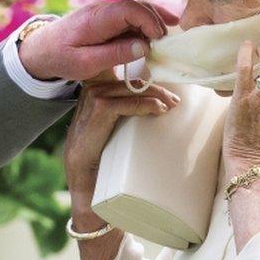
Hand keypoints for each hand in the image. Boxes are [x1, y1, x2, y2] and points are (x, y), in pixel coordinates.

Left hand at [18, 0, 177, 81]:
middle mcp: (102, 10)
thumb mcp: (85, 63)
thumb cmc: (61, 58)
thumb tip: (143, 47)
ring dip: (153, 22)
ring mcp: (105, 12)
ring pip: (136, 10)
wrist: (41, 49)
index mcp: (95, 19)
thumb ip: (114, 55)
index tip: (158, 40)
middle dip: (155, 22)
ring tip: (167, 38)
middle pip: (136, 7)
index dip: (148, 20)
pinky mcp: (107, 18)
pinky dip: (145, 24)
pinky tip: (157, 33)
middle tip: (166, 44)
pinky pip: (130, 16)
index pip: (128, 9)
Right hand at [64, 72, 180, 213]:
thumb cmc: (100, 157)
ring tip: (172, 104)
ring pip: (130, 88)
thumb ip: (124, 113)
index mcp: (94, 93)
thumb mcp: (112, 129)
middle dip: (155, 87)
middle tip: (175, 100)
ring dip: (155, 94)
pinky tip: (159, 110)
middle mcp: (91, 91)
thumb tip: (157, 107)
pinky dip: (146, 105)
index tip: (165, 88)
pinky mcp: (98, 111)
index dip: (143, 77)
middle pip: (129, 81)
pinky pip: (126, 102)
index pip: (121, 76)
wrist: (84, 182)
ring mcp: (92, 99)